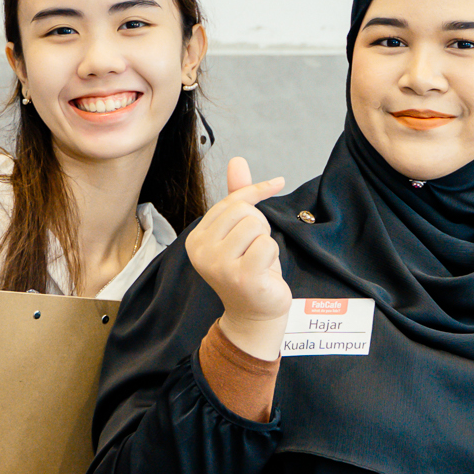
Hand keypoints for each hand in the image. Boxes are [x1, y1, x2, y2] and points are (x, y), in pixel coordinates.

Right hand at [187, 157, 289, 359]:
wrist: (255, 313)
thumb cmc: (249, 269)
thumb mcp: (241, 231)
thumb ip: (238, 196)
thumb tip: (237, 160)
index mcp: (197, 239)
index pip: (232, 201)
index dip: (256, 193)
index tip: (277, 184)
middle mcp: (202, 251)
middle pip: (244, 211)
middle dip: (259, 225)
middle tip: (255, 249)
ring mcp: (219, 265)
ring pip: (256, 226)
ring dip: (266, 242)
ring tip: (258, 260)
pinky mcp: (241, 276)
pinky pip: (267, 244)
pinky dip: (272, 256)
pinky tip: (263, 272)